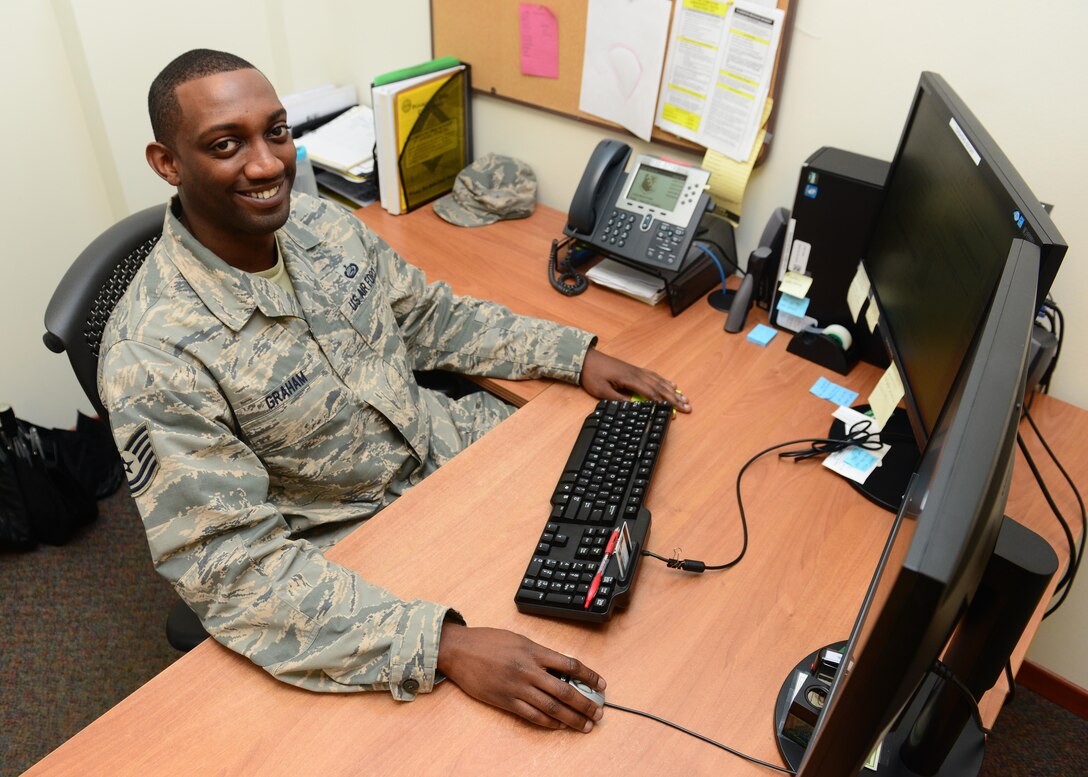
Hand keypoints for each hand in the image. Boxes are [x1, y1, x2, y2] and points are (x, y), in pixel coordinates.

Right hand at [436, 624, 605, 730]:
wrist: (459, 650)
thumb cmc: (488, 641)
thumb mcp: (519, 639)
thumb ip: (539, 653)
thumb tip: (561, 666)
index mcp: (533, 651)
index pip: (570, 664)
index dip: (589, 676)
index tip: (601, 685)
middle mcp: (528, 670)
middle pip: (564, 690)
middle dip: (585, 704)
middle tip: (599, 713)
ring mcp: (516, 687)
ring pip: (551, 707)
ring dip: (571, 718)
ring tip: (585, 725)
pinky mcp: (505, 700)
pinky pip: (532, 715)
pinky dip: (549, 722)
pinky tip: (559, 726)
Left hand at [579, 347, 690, 412]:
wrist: (586, 359)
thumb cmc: (592, 375)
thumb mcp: (601, 391)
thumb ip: (618, 399)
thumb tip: (633, 408)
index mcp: (629, 379)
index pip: (650, 393)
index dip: (662, 403)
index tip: (672, 412)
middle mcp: (637, 374)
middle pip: (659, 387)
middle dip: (674, 398)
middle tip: (687, 407)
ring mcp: (637, 371)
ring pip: (659, 381)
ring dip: (673, 391)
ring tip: (685, 399)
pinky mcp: (635, 370)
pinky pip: (654, 376)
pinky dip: (664, 381)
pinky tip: (671, 384)